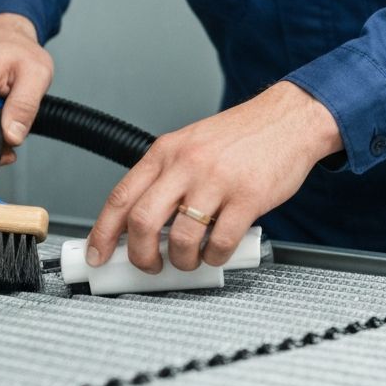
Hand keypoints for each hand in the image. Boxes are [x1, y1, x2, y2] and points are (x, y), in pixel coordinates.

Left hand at [85, 81, 341, 273]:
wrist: (288, 119)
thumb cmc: (241, 136)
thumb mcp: (191, 145)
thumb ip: (167, 179)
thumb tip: (143, 227)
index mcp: (165, 151)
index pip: (120, 197)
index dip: (102, 233)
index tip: (97, 255)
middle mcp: (186, 164)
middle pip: (143, 222)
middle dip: (140, 256)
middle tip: (149, 266)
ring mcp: (216, 180)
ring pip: (181, 239)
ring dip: (182, 261)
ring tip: (190, 259)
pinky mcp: (248, 197)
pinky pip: (221, 243)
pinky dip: (215, 257)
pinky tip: (218, 251)